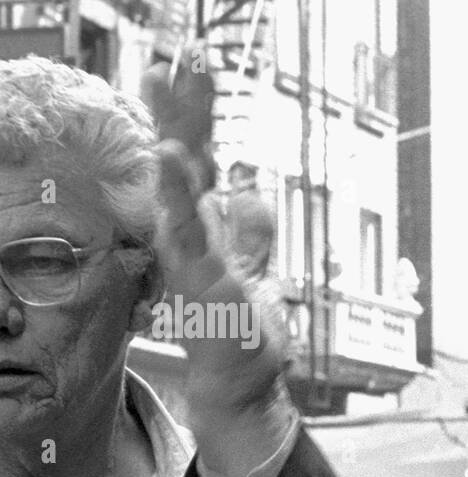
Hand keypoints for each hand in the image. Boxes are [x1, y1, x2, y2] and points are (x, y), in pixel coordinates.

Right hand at [141, 50, 281, 412]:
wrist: (239, 383)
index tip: (197, 71)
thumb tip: (252, 189)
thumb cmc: (242, 332)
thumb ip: (254, 232)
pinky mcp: (199, 276)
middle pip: (187, 159)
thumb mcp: (258, 270)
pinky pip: (187, 226)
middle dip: (182, 108)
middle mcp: (193, 234)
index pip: (201, 160)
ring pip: (180, 183)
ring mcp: (192, 253)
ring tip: (166, 85)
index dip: (198, 117)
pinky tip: (172, 156)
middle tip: (178, 59)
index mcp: (208, 228)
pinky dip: (178, 191)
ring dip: (173, 131)